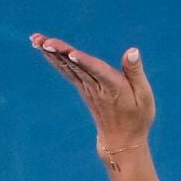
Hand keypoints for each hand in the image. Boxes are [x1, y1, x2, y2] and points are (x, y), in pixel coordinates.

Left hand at [30, 33, 154, 148]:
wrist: (122, 140)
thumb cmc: (137, 117)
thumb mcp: (144, 95)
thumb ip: (135, 72)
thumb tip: (132, 50)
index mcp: (113, 87)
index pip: (97, 71)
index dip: (84, 62)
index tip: (70, 53)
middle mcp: (96, 87)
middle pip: (77, 67)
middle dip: (61, 53)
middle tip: (46, 41)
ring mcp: (86, 88)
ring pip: (68, 67)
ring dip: (52, 53)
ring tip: (36, 39)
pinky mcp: (82, 88)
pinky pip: (66, 71)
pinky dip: (54, 59)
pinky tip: (43, 48)